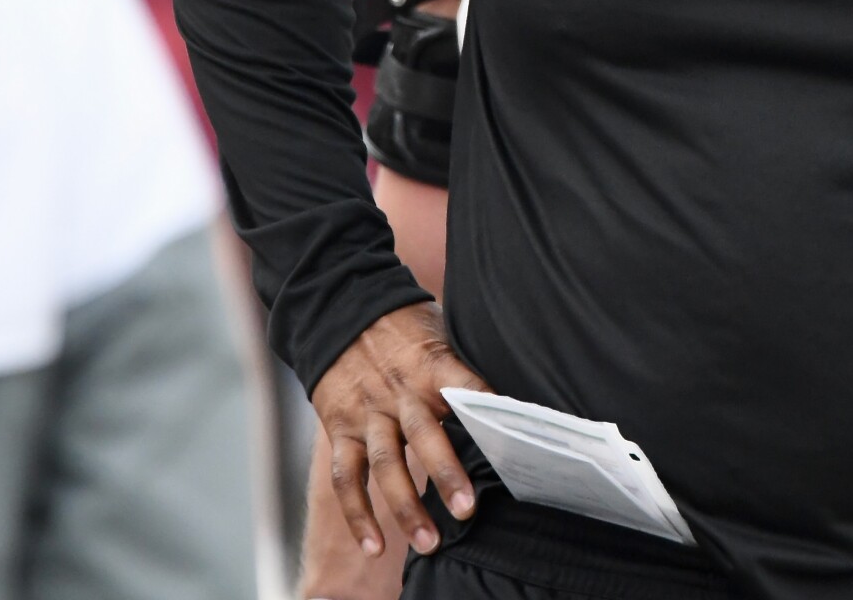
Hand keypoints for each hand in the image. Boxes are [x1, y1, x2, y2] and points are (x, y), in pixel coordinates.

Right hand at [310, 302, 490, 557]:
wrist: (339, 306)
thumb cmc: (404, 325)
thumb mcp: (440, 332)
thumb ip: (464, 368)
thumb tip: (512, 400)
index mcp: (432, 364)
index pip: (465, 388)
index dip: (487, 412)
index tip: (513, 441)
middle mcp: (400, 392)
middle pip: (423, 435)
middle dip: (445, 475)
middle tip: (467, 511)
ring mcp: (368, 413)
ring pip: (385, 464)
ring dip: (405, 507)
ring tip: (429, 543)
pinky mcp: (341, 429)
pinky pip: (345, 477)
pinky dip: (358, 514)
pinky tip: (374, 545)